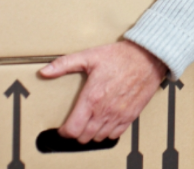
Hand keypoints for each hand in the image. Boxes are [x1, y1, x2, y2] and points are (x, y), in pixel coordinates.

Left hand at [39, 40, 166, 142]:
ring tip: (91, 123)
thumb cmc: (121, 56)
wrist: (148, 56)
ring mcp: (118, 115)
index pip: (72, 129)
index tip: (63, 127)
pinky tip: (106, 121)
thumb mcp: (90, 56)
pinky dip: (108, 132)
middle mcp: (104, 110)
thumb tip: (45, 71)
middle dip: (77, 132)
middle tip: (77, 123)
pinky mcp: (131, 115)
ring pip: (98, 138)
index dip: (64, 131)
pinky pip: (115, 135)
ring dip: (92, 133)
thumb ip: (64, 64)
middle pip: (84, 137)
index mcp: (92, 98)